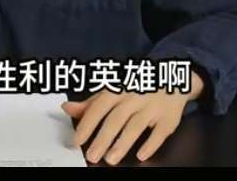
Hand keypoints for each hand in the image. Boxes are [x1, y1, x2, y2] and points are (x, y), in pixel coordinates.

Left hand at [61, 71, 203, 164]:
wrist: (169, 77)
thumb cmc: (135, 87)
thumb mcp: (112, 91)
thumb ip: (90, 103)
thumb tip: (66, 108)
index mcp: (117, 89)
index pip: (99, 107)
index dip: (87, 124)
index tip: (77, 140)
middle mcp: (134, 96)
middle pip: (116, 119)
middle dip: (103, 138)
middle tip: (92, 155)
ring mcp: (152, 106)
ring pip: (136, 126)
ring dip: (123, 143)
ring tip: (111, 159)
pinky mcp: (169, 117)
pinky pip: (160, 132)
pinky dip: (151, 144)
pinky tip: (141, 155)